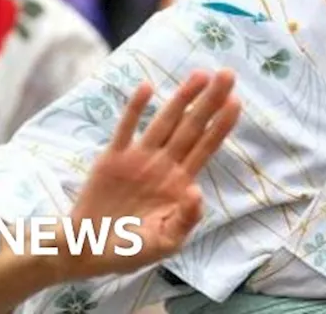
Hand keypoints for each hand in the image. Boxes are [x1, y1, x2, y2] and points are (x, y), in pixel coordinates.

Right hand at [62, 70, 240, 279]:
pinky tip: (147, 87)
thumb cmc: (130, 250)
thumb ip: (185, 219)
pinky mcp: (113, 159)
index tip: (237, 101)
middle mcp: (163, 164)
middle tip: (227, 74)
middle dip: (210, 101)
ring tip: (199, 75)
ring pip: (164, 122)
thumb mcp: (165, 243)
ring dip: (181, 98)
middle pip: (191, 127)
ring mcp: (138, 158)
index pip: (206, 147)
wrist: (88, 251)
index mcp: (179, 183)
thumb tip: (197, 191)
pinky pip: (126, 129)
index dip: (221, 125)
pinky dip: (135, 109)